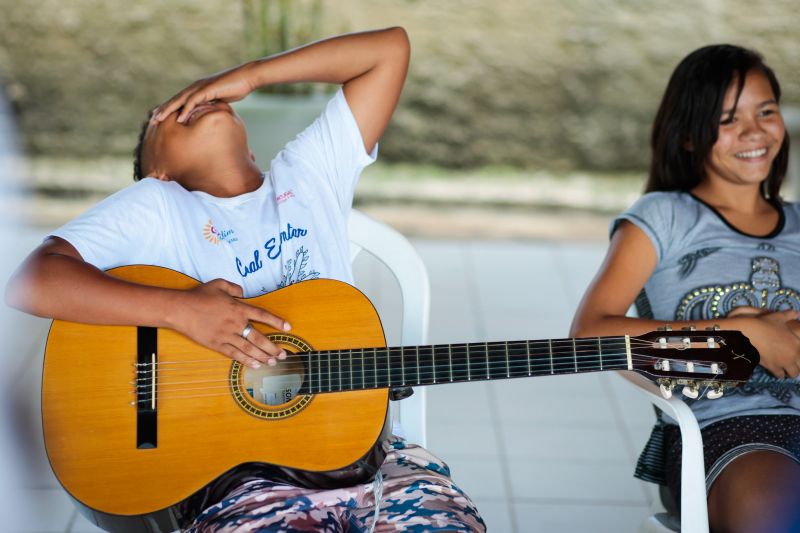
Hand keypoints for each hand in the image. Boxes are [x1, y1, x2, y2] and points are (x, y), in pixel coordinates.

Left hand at [152, 63, 257, 123]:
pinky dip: (185, 110)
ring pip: (180, 100)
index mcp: (198, 90)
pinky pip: (193, 101)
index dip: (168, 109)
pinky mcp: (207, 89)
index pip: (179, 101)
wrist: (247, 78)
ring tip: (158, 119)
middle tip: (152, 120)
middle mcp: (196, 87)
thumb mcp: (222, 100)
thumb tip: (210, 114)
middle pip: (175, 100)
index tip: (159, 118)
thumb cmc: (237, 88)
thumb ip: (213, 105)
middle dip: (162, 110)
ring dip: (168, 110)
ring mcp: (200, 88)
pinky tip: (179, 119)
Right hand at [168, 278, 289, 368]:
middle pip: (259, 338)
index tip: (288, 327)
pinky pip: (235, 354)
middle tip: (283, 355)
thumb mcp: (219, 284)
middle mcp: (235, 323)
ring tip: (272, 362)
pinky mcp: (217, 344)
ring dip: (263, 357)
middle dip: (273, 347)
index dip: (277, 322)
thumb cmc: (199, 296)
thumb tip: (243, 293)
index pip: (263, 315)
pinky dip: (246, 360)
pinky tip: (255, 365)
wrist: (180, 309)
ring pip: (249, 349)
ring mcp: (226, 335)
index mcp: (238, 308)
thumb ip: (234, 288)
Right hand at [732, 308, 799, 377]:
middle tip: (790, 362)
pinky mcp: (773, 367)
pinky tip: (775, 368)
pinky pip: (780, 375)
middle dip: (796, 365)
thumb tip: (797, 313)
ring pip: (793, 373)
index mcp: (797, 342)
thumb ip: (789, 315)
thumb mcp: (778, 317)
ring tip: (783, 367)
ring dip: (789, 371)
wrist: (748, 333)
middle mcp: (793, 354)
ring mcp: (784, 362)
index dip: (799, 355)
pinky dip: (778, 373)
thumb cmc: (764, 324)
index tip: (793, 353)